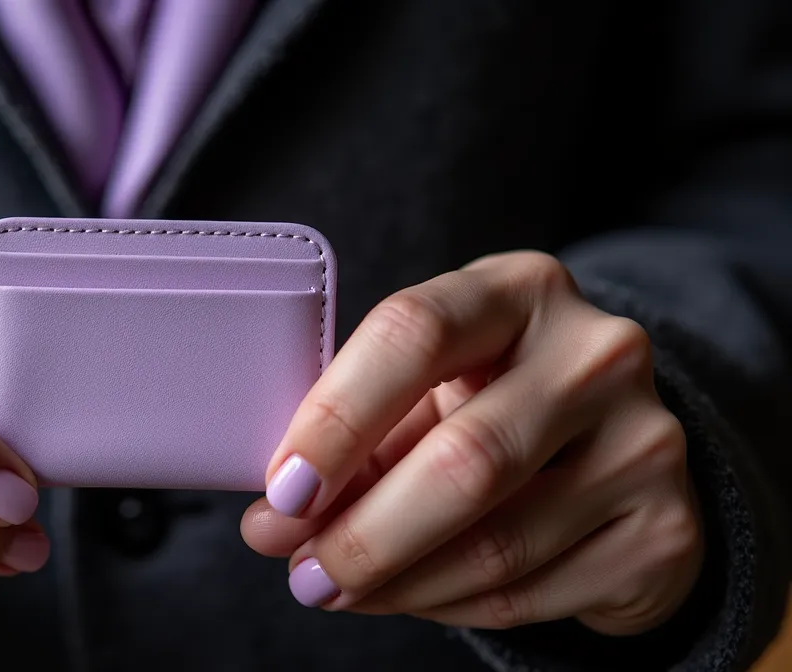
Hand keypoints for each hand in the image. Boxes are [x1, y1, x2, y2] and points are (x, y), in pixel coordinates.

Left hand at [242, 251, 702, 634]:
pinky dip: (448, 607)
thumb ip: (353, 444)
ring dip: (395, 582)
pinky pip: (531, 593)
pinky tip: (409, 597)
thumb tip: (273, 525)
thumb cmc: (486, 403)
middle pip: (466, 457)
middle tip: (300, 572)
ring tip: (332, 589)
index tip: (281, 488)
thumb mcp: (425, 393)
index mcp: (519, 288)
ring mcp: (647, 442)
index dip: (337, 417)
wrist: (613, 452)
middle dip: (363, 532)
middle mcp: (599, 352)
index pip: (416, 332)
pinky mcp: (664, 531)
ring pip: (497, 543)